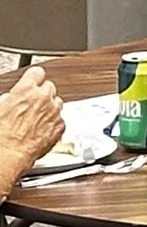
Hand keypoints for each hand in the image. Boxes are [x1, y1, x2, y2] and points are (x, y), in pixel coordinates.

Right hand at [0, 65, 63, 192]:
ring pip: (57, 102)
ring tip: (36, 118)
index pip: (37, 73)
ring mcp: (54, 112)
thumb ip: (8, 98)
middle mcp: (43, 98)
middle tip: (31, 103)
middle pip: (49, 87)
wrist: (7, 154)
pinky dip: (52, 122)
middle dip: (41, 94)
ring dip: (49, 107)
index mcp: (26, 90)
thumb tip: (10, 98)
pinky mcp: (60, 126)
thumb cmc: (1, 133)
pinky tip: (41, 129)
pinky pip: (59, 119)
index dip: (34, 78)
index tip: (32, 81)